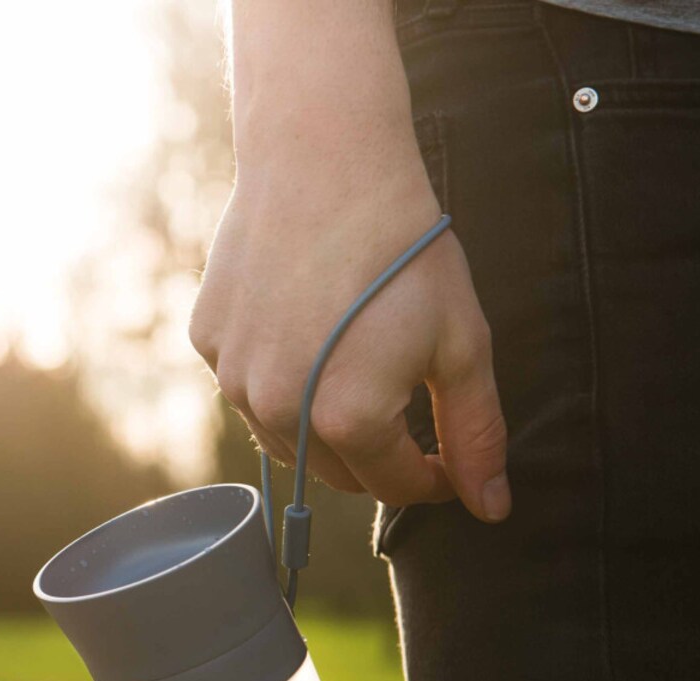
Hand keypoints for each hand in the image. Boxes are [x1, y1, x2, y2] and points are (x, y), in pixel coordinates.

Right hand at [189, 1, 508, 521]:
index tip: (448, 459)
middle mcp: (280, 410)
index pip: (395, 487)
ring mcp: (234, 378)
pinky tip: (307, 336)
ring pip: (289, 442)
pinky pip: (249, 392)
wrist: (324, 154)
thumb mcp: (460, 342)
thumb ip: (475, 433)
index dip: (433, 479)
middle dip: (381, 458)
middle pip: (339, 475)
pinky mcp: (209, 344)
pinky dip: (281, 385)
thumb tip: (491, 508)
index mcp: (348, 418)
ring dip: (326, 429)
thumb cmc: (403, 245)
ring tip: (356, 370)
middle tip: (406, 408)